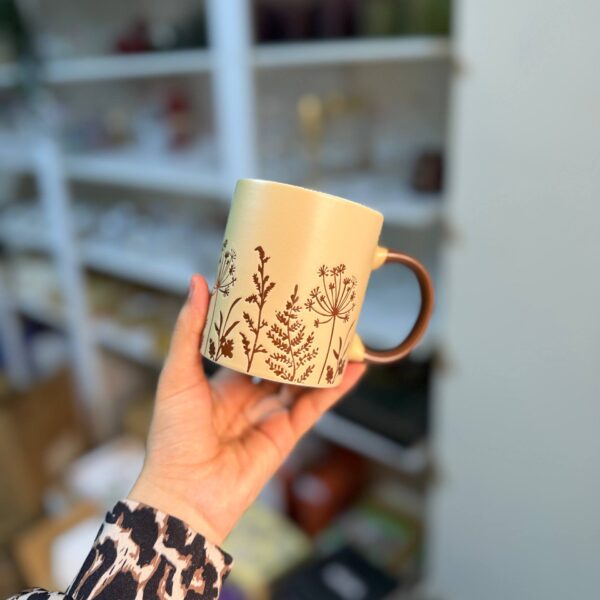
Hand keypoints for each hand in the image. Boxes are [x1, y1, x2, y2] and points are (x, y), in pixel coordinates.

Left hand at [129, 274, 366, 544]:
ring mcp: (270, 414)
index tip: (277, 296)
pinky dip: (336, 387)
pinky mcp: (287, 433)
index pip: (248, 345)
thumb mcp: (177, 375)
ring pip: (303, 380)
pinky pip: (316, 405)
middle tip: (315, 308)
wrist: (186, 492)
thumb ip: (190, 330)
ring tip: (342, 331)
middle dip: (297, 338)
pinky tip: (354, 367)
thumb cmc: (173, 436)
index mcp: (222, 381)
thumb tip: (198, 282)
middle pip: (281, 361)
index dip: (263, 324)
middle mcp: (249, 396)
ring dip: (323, 359)